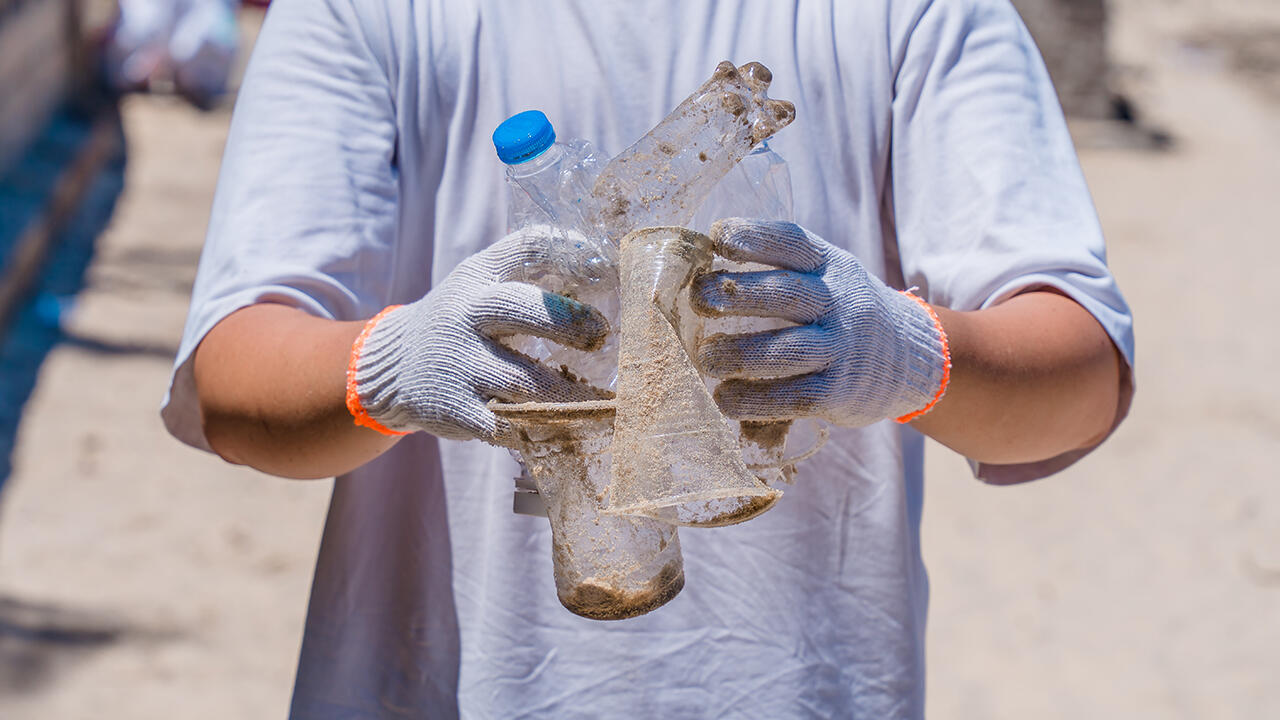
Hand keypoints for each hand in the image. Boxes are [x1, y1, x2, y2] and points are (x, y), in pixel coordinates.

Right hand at [347, 228, 610, 443]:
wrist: (392, 366)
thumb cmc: (461, 318)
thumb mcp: (482, 278)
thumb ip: (530, 262)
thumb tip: (594, 256)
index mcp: (481, 280)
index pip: (526, 247)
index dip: (570, 253)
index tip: (605, 272)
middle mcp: (468, 317)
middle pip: (522, 309)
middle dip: (569, 322)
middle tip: (601, 336)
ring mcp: (461, 366)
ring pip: (525, 381)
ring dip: (571, 394)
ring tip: (604, 402)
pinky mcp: (457, 410)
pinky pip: (506, 425)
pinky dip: (539, 430)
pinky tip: (564, 429)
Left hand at [691, 219, 949, 426]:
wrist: (913, 359)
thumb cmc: (845, 313)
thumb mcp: (829, 277)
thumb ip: (783, 271)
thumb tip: (702, 270)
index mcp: (830, 266)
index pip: (792, 242)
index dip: (753, 236)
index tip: (715, 235)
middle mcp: (838, 302)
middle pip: (786, 293)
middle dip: (738, 294)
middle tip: (698, 298)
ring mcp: (841, 348)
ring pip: (787, 350)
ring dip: (740, 354)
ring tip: (707, 359)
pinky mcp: (839, 392)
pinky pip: (794, 396)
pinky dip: (755, 399)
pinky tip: (725, 399)